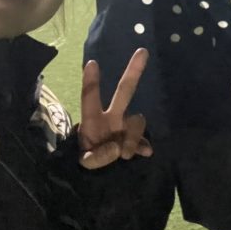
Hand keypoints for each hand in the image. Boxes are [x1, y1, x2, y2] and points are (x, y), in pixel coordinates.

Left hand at [79, 49, 152, 168]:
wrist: (97, 178)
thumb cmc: (87, 161)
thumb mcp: (85, 163)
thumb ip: (98, 157)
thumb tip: (118, 148)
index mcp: (93, 119)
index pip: (90, 97)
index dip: (90, 81)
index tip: (91, 62)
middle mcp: (111, 118)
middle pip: (124, 91)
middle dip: (133, 71)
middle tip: (142, 51)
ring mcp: (125, 128)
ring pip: (137, 120)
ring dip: (134, 137)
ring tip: (125, 155)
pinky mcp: (136, 141)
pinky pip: (145, 139)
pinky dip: (144, 146)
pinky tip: (145, 153)